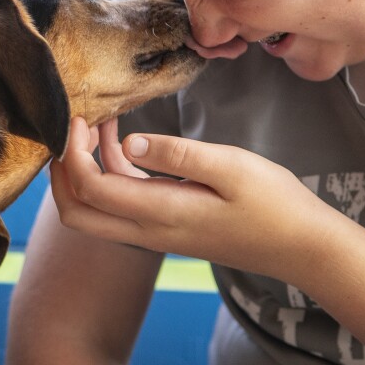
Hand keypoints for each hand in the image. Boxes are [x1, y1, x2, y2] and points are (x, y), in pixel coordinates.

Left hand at [49, 117, 325, 279]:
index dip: (72, 153)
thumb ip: (177, 154)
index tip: (79, 115)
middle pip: (77, 213)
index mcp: (161, 214)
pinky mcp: (168, 227)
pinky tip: (124, 141)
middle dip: (62, 170)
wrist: (302, 248)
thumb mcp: (231, 167)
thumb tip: (127, 143)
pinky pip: (123, 204)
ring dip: (86, 168)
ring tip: (99, 121)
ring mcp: (157, 233)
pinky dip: (112, 173)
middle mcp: (149, 231)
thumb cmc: (274, 204)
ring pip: (97, 210)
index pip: (90, 190)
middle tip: (72, 126)